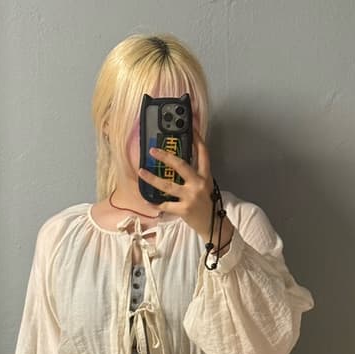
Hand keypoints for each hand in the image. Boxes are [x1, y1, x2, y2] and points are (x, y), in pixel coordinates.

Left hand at [137, 129, 232, 243]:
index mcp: (205, 176)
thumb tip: (177, 165)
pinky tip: (146, 199)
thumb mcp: (206, 187)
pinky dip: (154, 202)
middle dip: (166, 157)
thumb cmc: (207, 205)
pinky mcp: (184, 209)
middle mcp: (199, 184)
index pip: (203, 154)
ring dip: (152, 178)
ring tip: (141, 172)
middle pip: (181, 165)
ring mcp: (191, 197)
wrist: (213, 226)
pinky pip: (165, 204)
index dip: (198, 140)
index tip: (191, 127)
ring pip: (167, 185)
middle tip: (153, 150)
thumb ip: (195, 176)